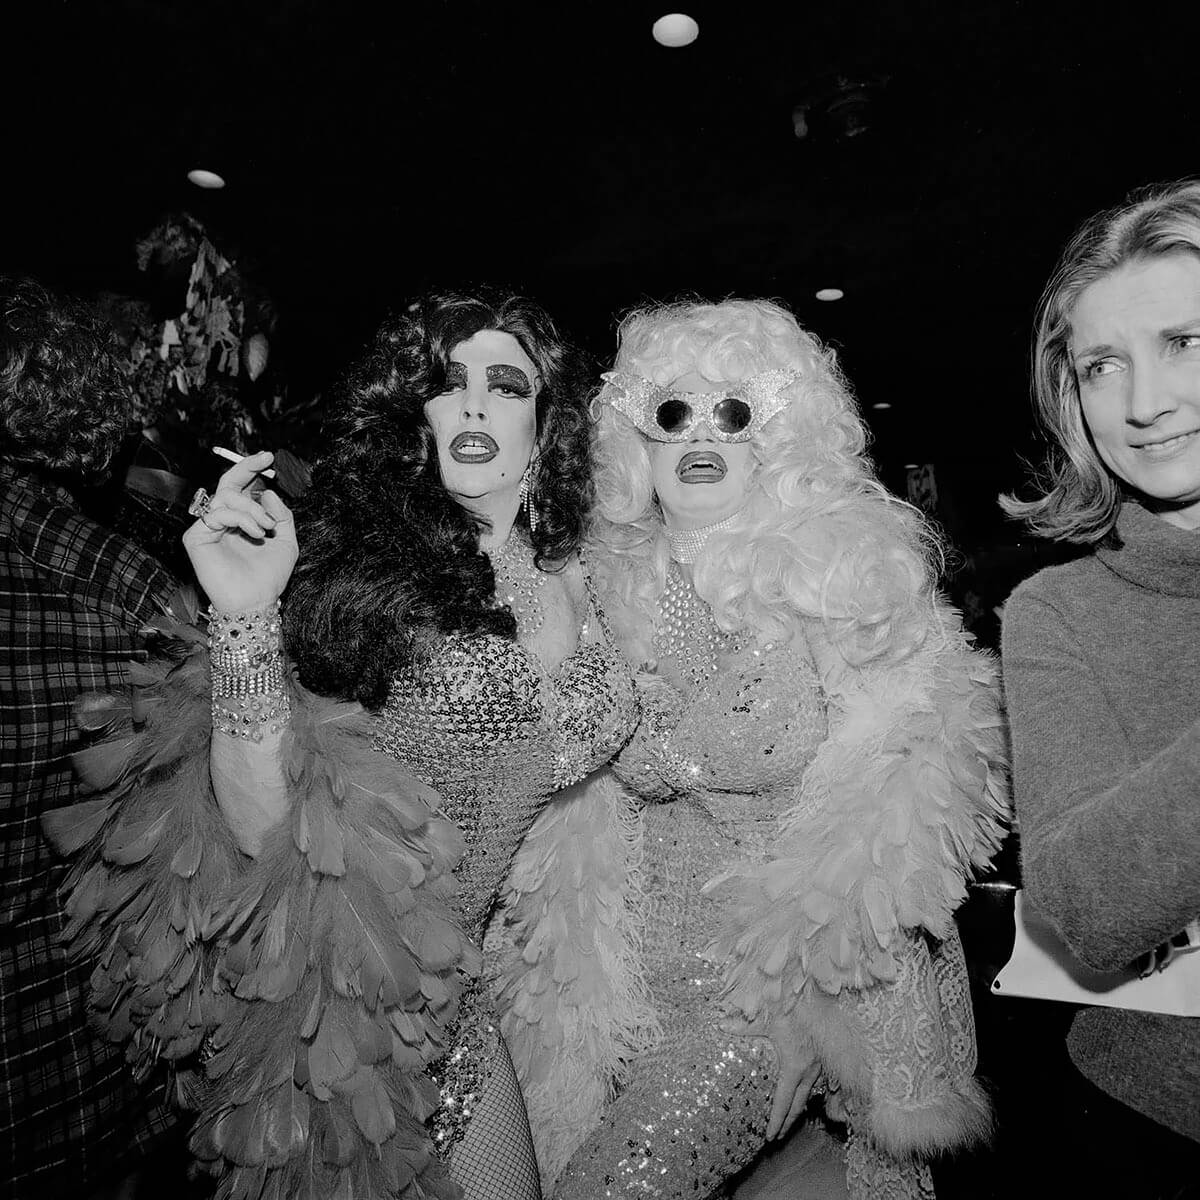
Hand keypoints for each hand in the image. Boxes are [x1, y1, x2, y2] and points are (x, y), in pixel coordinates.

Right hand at [182, 451, 297, 612]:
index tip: (268, 457)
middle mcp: (224, 521)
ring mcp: (208, 528)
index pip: (242, 487)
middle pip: (227, 483)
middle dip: (246, 468)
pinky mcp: (196, 537)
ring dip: (252, 508)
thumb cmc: (269, 576)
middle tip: (264, 461)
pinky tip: (255, 533)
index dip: (251, 469)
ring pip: (226, 497)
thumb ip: (281, 516)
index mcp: (243, 520)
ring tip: (265, 528)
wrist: (256, 601)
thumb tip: (268, 491)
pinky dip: (240, 518)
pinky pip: (217, 513)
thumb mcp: (286, 541)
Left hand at [721, 1012, 820, 1139]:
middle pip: (797, 1106)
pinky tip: (800, 1097)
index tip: (769, 1137)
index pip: (784, 1102)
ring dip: (797, 1111)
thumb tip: (721, 1025)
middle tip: (776, 1138)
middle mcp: (808, 1072)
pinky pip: (813, 1084)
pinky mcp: (823, 1060)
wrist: (819, 1000)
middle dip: (786, 1124)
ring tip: (787, 1122)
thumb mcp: (766, 1017)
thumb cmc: (793, 1008)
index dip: (776, 1121)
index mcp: (794, 1067)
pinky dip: (805, 1096)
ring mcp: (818, 1067)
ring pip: (807, 1096)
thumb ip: (743, 1025)